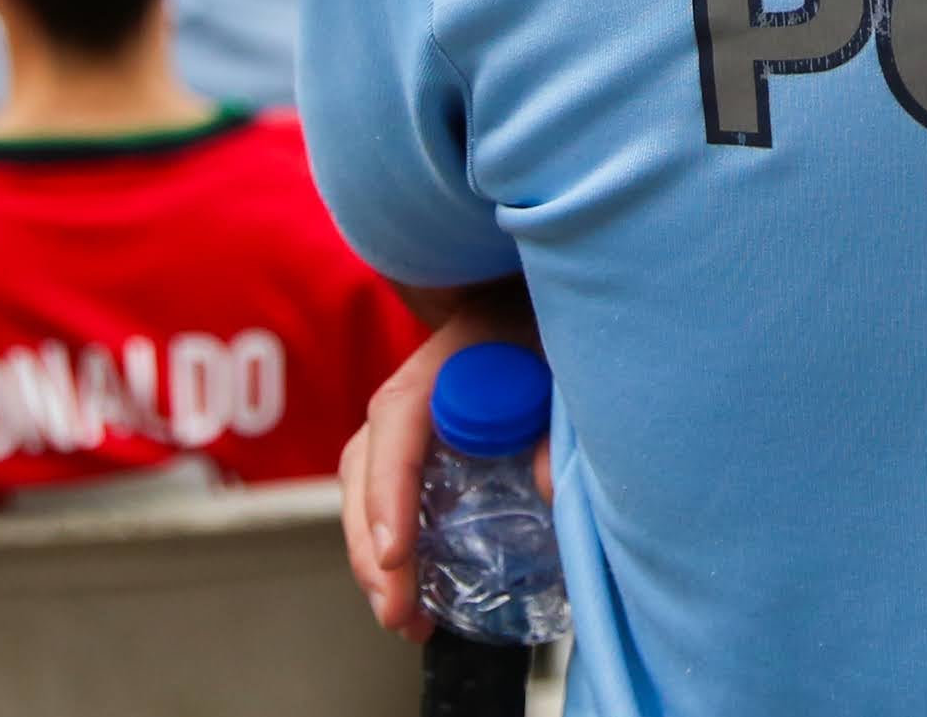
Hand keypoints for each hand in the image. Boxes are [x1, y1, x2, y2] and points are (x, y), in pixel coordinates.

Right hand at [340, 300, 543, 638]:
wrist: (535, 305)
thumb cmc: (549, 326)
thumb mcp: (561, 359)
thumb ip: (556, 415)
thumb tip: (550, 488)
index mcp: (439, 365)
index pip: (396, 426)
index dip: (389, 493)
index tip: (396, 557)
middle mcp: (409, 396)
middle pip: (366, 469)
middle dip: (371, 548)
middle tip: (398, 613)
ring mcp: (408, 424)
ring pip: (367, 490)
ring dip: (375, 559)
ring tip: (404, 620)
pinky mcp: (420, 449)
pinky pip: (389, 498)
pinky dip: (392, 547)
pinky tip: (415, 596)